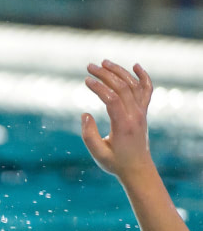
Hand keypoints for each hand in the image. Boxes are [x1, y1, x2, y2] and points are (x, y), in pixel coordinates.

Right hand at [80, 60, 154, 179]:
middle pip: (122, 87)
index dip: (99, 87)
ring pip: (133, 85)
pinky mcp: (143, 112)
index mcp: (124, 125)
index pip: (112, 99)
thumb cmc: (115, 162)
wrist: (137, 168)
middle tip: (89, 66)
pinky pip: (146, 90)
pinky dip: (143, 77)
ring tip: (104, 63)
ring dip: (119, 72)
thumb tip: (85, 114)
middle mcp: (135, 115)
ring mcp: (141, 113)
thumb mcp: (98, 153)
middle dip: (105, 74)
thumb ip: (89, 135)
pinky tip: (136, 66)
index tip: (85, 80)